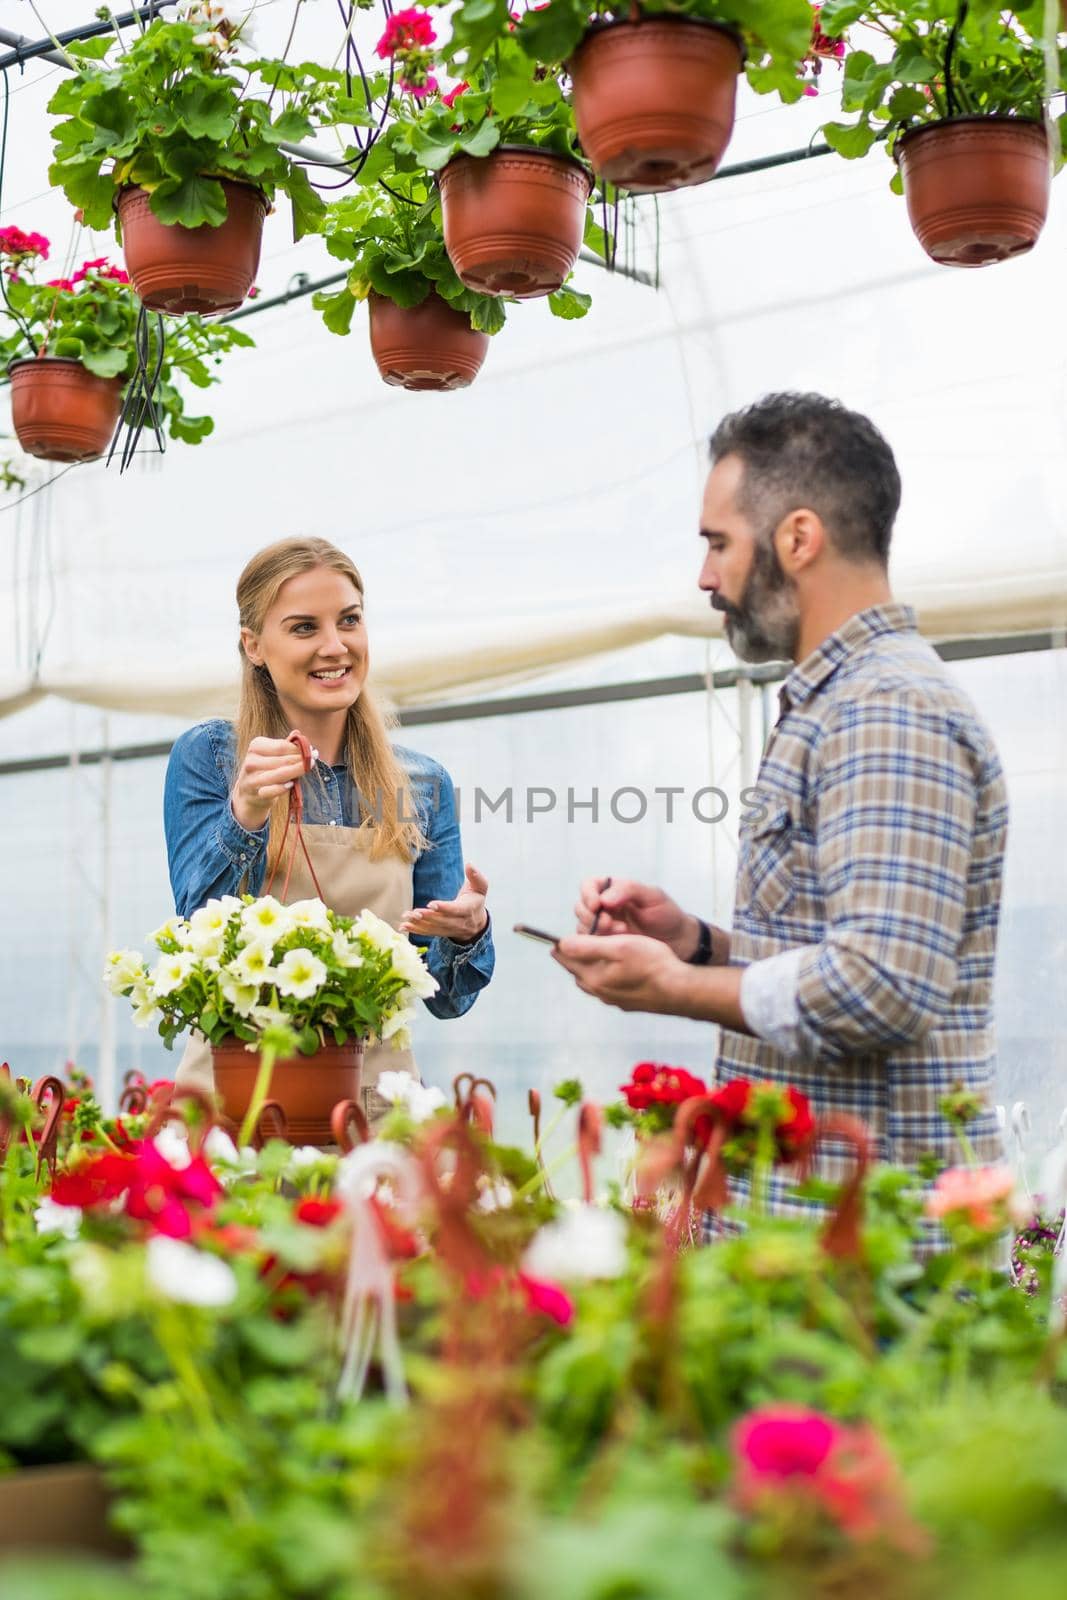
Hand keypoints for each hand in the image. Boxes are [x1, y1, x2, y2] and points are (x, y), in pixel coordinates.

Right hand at [231, 736, 308, 830]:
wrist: (249, 792)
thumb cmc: (265, 769)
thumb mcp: (271, 754)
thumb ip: (284, 745)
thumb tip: (298, 734)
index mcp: (256, 746)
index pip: (282, 746)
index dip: (299, 749)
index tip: (312, 751)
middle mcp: (252, 761)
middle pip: (283, 760)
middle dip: (301, 760)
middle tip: (314, 760)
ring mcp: (252, 778)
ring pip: (280, 774)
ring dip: (297, 771)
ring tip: (308, 769)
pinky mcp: (256, 793)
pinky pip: (272, 790)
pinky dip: (282, 788)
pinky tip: (291, 784)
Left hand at [399, 863, 488, 944]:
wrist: (476, 923)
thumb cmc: (475, 901)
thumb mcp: (480, 888)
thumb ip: (476, 876)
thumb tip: (469, 864)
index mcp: (468, 910)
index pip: (456, 910)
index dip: (444, 908)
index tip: (431, 904)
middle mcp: (459, 922)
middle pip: (442, 921)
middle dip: (428, 917)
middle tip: (414, 912)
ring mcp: (449, 929)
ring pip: (433, 928)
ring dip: (419, 923)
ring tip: (406, 917)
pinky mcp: (441, 932)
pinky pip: (428, 932)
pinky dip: (415, 930)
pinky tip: (404, 926)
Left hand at [552, 932, 684, 1014]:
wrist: (678, 990)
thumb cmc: (651, 964)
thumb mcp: (618, 946)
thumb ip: (587, 946)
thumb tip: (561, 944)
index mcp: (593, 977)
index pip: (566, 959)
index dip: (561, 945)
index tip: (555, 938)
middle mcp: (599, 991)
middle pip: (577, 971)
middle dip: (574, 956)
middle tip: (572, 943)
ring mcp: (613, 999)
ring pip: (591, 980)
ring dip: (588, 967)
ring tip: (590, 955)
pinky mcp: (625, 1002)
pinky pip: (606, 987)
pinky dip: (603, 975)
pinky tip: (613, 971)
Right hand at [573, 876, 704, 960]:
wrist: (679, 942)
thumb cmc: (667, 914)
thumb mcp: (653, 896)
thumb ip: (629, 890)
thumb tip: (604, 898)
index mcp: (613, 890)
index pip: (589, 885)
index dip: (588, 894)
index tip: (597, 905)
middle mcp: (604, 908)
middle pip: (581, 908)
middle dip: (592, 916)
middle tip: (610, 923)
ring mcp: (604, 928)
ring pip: (583, 928)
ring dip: (597, 932)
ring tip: (621, 933)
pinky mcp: (606, 946)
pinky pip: (592, 945)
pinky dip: (600, 944)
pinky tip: (617, 945)